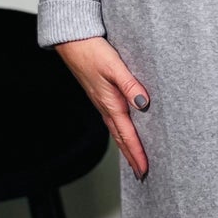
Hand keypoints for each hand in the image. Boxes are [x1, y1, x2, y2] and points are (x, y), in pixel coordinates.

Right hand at [55, 36, 152, 180]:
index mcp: (110, 104)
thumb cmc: (92, 52)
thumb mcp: (115, 67)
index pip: (127, 135)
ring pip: (117, 131)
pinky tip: (124, 133)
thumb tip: (144, 104)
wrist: (72, 42)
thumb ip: (131, 85)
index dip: (137, 153)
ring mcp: (101, 103)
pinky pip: (113, 121)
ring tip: (135, 160)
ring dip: (126, 147)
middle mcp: (105, 107)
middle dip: (132, 157)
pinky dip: (121, 133)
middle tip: (142, 174)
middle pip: (121, 139)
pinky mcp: (100, 96)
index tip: (144, 170)